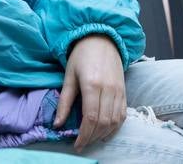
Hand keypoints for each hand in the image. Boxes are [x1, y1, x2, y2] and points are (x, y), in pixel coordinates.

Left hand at [55, 35, 125, 150]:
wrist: (102, 38)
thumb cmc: (82, 55)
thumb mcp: (69, 76)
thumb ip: (64, 102)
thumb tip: (57, 124)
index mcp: (92, 84)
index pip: (91, 118)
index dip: (84, 135)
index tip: (76, 144)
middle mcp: (108, 89)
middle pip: (103, 122)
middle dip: (92, 137)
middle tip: (82, 143)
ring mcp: (119, 90)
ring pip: (114, 121)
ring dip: (103, 134)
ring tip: (92, 138)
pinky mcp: (124, 91)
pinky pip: (122, 115)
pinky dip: (115, 127)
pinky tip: (105, 131)